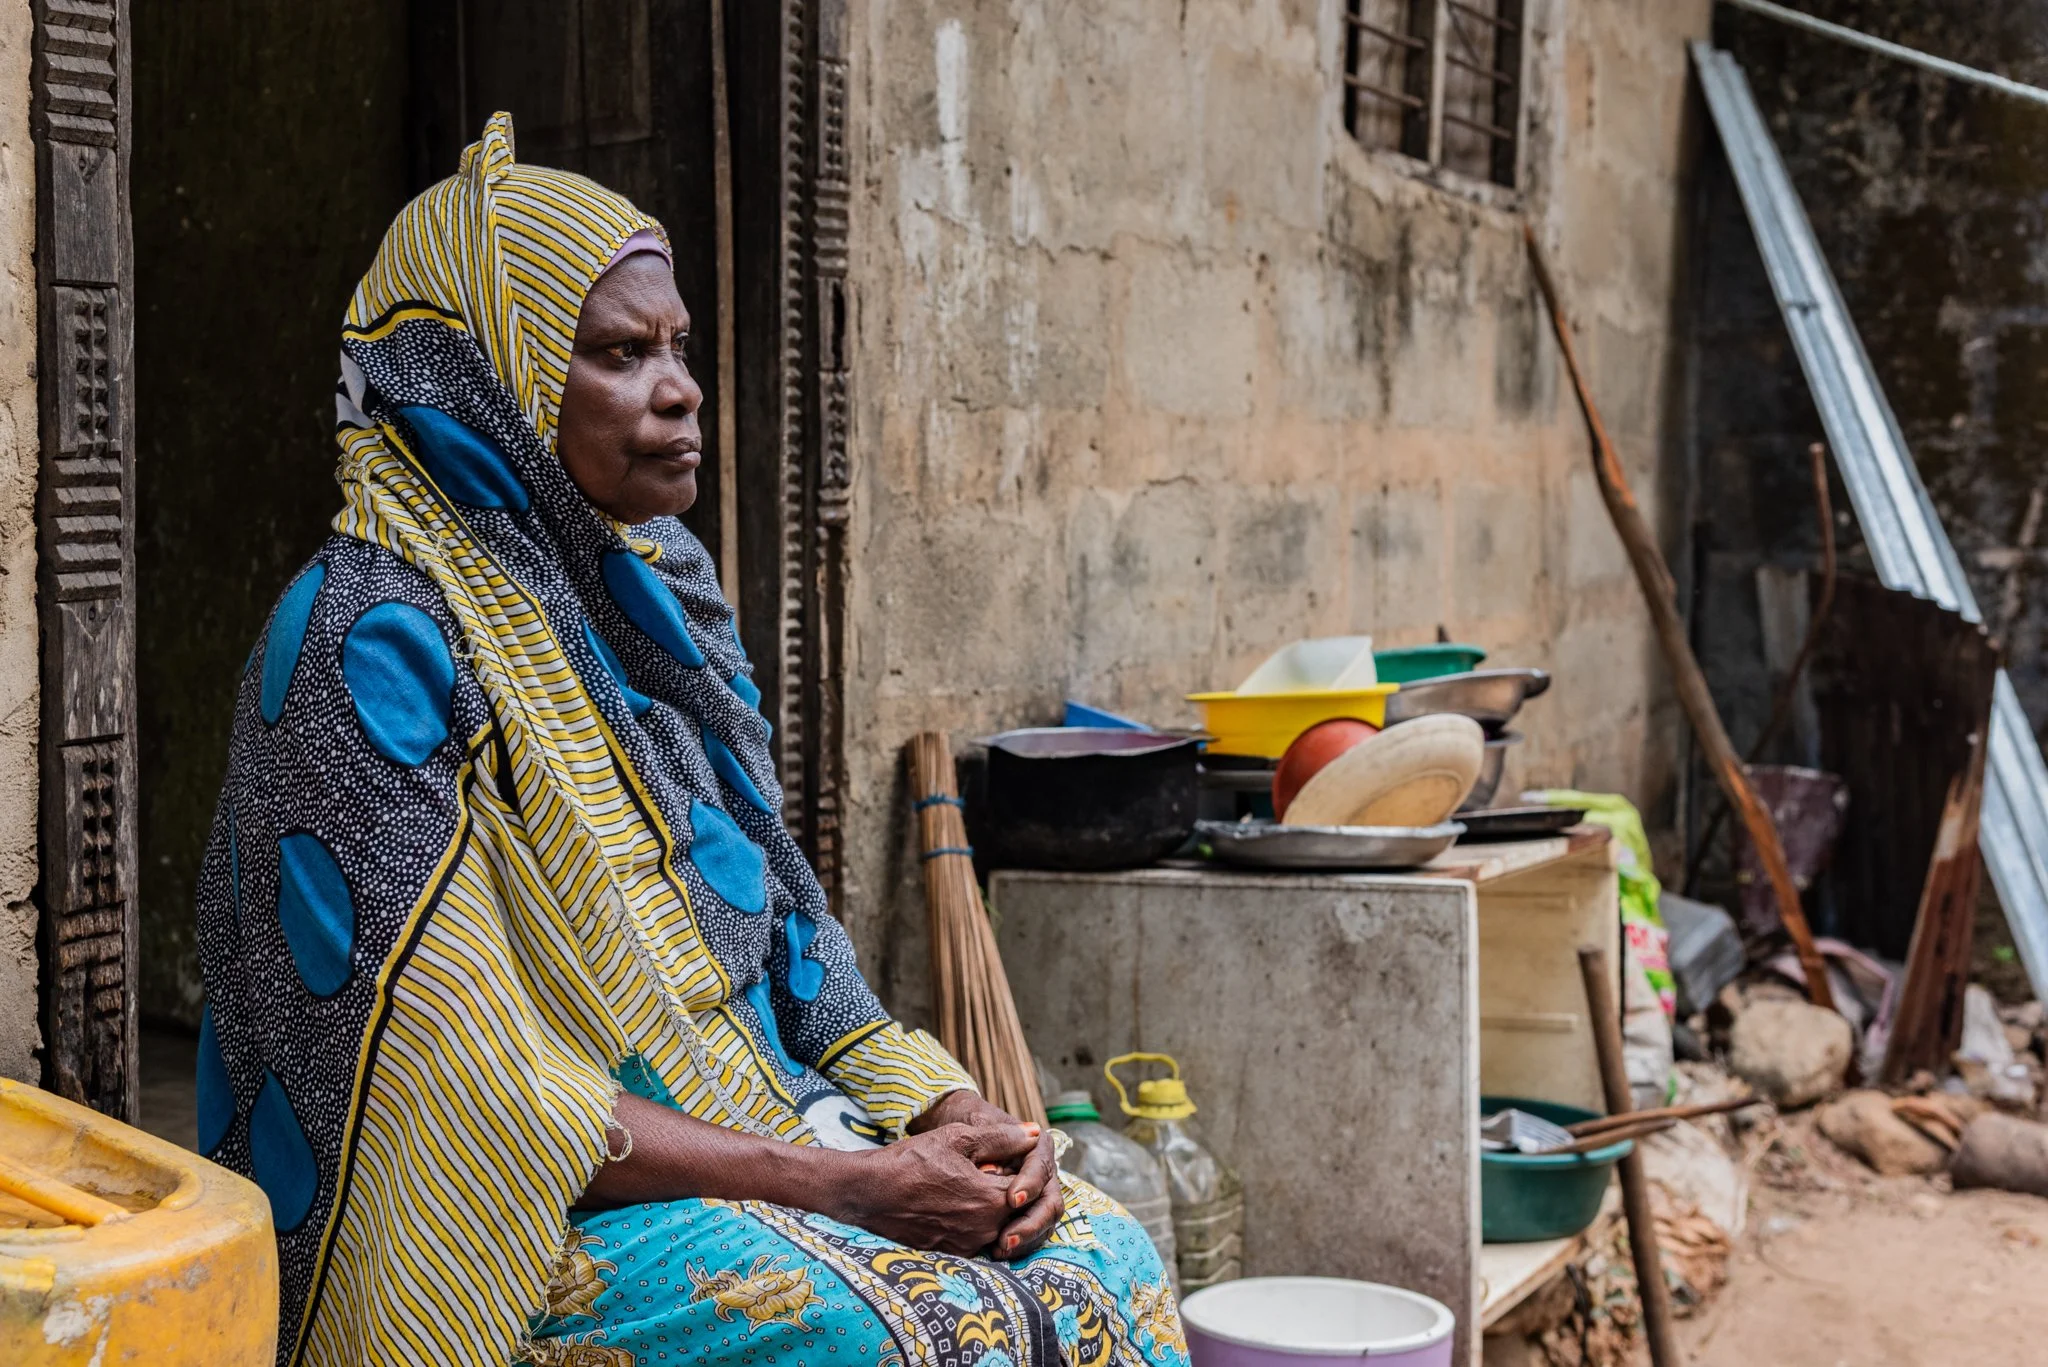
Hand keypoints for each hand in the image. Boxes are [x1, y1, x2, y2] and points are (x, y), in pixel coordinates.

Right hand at [835, 1120, 1031, 1254]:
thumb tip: (1036, 1135)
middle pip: (1015, 1210)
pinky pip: (975, 1236)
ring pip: (996, 1225)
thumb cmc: (911, 1161)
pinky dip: (973, 1220)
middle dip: (1009, 1189)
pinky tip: (954, 1203)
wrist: (868, 1193)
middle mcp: (983, 1229)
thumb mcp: (958, 1138)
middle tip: (985, 1169)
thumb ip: (1002, 1138)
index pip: (1026, 1186)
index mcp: (990, 1199)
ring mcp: (966, 1245)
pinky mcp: (950, 1253)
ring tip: (967, 1184)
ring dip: (992, 1207)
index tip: (1000, 1157)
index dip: (1018, 1168)